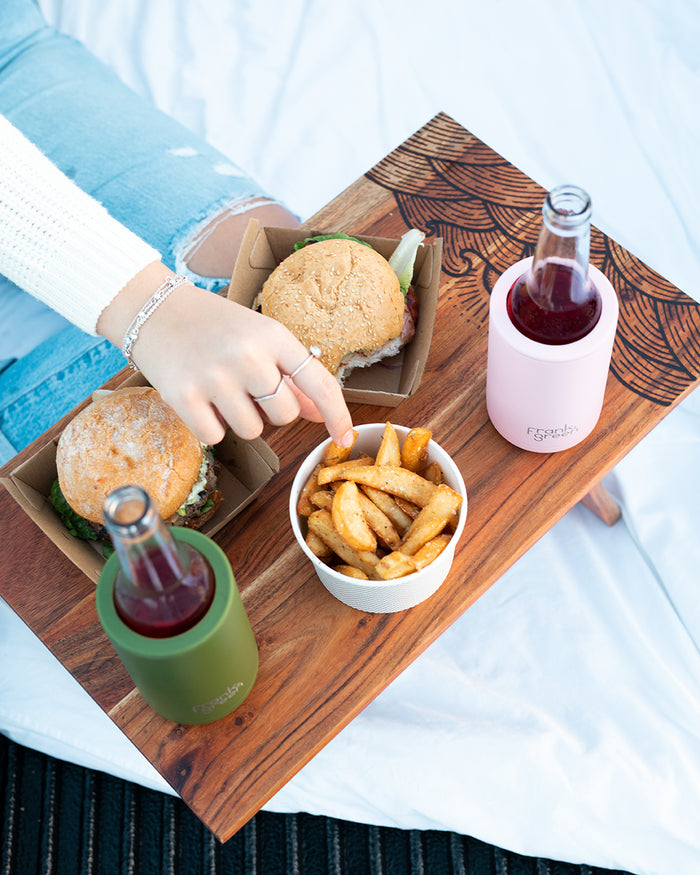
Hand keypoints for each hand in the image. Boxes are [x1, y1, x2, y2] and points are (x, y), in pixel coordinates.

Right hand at [98, 265, 353, 446]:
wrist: (153, 309)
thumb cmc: (214, 325)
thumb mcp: (259, 338)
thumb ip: (290, 375)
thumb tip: (318, 414)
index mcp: (273, 335)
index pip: (319, 383)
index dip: (337, 415)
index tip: (344, 437)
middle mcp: (248, 356)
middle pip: (285, 415)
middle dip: (271, 410)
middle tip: (246, 387)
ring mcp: (215, 377)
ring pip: (252, 430)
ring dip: (240, 420)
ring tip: (220, 390)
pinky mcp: (183, 397)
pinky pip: (216, 437)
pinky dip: (210, 427)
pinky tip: (199, 400)